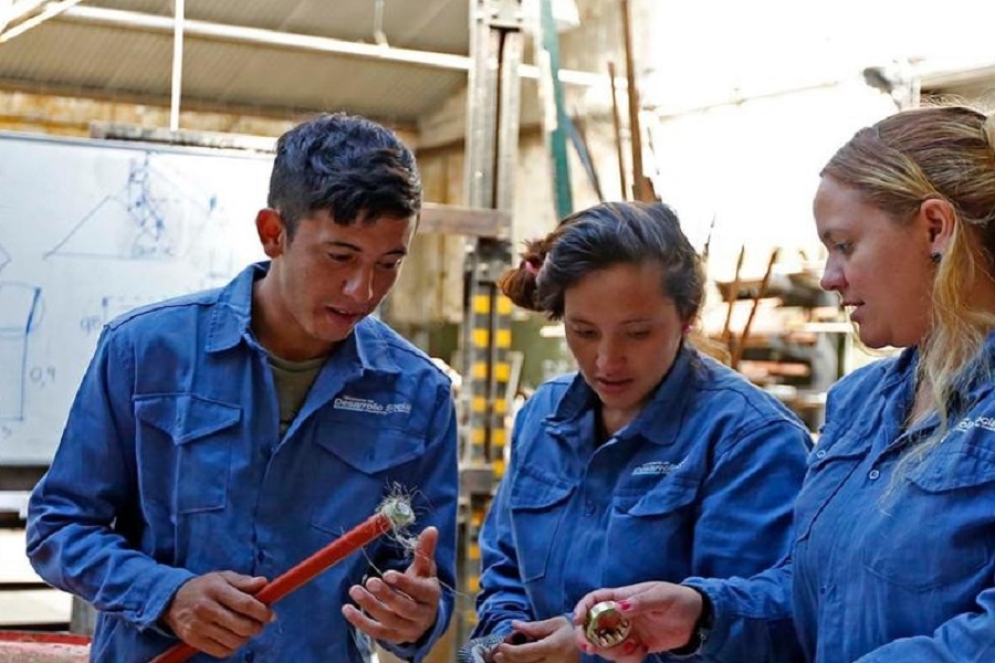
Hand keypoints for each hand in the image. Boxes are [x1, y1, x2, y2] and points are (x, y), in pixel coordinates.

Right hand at [162, 571, 273, 658]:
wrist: (172, 600)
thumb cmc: (205, 587)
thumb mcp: (223, 577)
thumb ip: (244, 581)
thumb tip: (264, 583)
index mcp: (216, 589)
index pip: (245, 604)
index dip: (262, 612)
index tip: (270, 615)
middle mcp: (206, 608)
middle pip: (242, 626)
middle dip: (257, 627)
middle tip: (259, 623)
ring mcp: (198, 626)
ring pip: (234, 641)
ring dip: (246, 638)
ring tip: (245, 630)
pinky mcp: (193, 640)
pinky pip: (222, 651)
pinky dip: (233, 647)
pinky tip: (233, 637)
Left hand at [343, 526, 441, 644]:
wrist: (423, 617)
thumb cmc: (422, 587)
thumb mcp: (425, 570)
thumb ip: (425, 551)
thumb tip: (431, 529)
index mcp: (431, 595)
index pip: (420, 590)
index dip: (404, 583)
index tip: (387, 573)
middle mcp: (422, 615)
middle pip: (404, 608)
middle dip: (387, 596)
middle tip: (370, 581)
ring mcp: (408, 629)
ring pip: (388, 620)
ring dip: (370, 606)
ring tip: (355, 590)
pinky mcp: (394, 637)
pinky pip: (376, 632)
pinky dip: (361, 622)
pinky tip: (347, 609)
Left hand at [489, 616, 578, 662]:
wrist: (587, 645)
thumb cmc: (569, 632)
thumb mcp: (554, 624)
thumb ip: (533, 626)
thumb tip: (514, 625)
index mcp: (553, 647)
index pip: (527, 652)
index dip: (511, 652)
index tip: (501, 647)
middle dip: (509, 660)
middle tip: (497, 655)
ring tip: (503, 660)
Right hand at [572, 582, 701, 661]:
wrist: (697, 619)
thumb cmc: (678, 599)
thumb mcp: (661, 596)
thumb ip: (641, 601)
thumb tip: (620, 607)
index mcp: (623, 597)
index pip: (595, 599)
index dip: (583, 607)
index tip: (578, 620)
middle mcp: (620, 616)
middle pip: (593, 625)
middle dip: (586, 636)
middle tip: (590, 647)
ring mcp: (627, 632)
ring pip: (606, 644)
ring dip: (612, 650)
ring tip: (632, 647)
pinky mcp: (636, 646)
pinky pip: (623, 657)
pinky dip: (629, 659)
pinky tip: (642, 652)